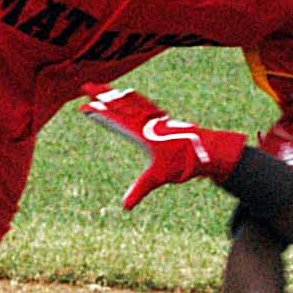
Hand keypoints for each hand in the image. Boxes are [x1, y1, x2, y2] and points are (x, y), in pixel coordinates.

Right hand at [79, 83, 246, 209]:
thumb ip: (141, 189)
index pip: (115, 118)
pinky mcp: (164, 120)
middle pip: (120, 103)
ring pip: (132, 101)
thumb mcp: (160, 176)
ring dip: (116, 94)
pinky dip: (134, 98)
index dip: (98, 112)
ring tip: (105, 89)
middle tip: (85, 86)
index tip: (82, 106)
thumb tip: (126, 206)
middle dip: (102, 94)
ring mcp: (157, 118)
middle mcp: (148, 121)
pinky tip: (132, 96)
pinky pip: (144, 104)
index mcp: (143, 131)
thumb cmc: (185, 162)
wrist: (209, 150)